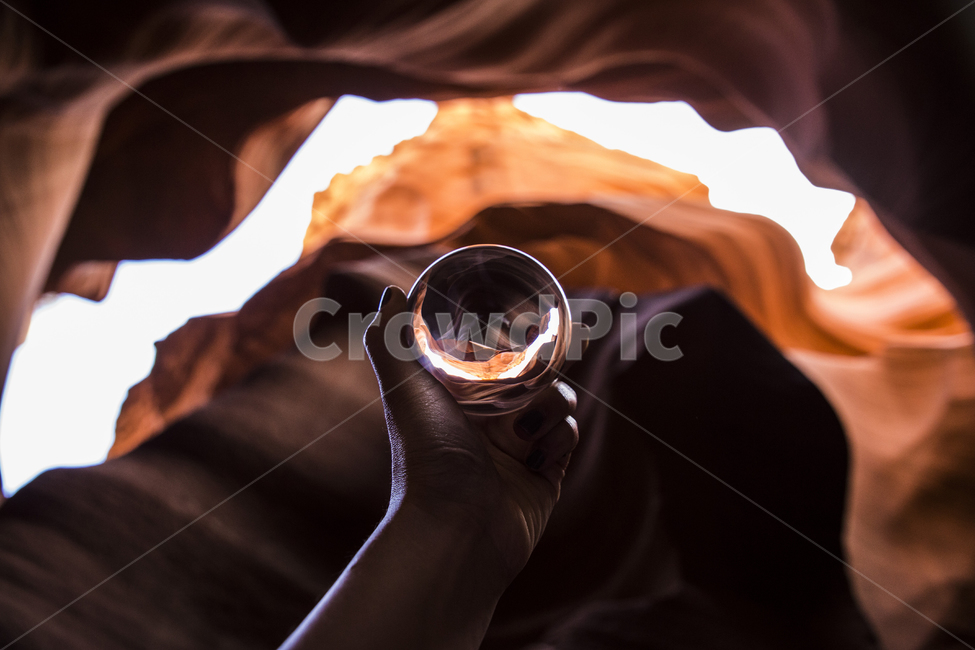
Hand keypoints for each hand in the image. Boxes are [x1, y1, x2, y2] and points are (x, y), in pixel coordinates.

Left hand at [364, 285, 578, 581]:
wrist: (456, 533)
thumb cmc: (425, 460)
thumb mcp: (404, 390)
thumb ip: (391, 339)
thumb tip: (391, 289)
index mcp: (456, 401)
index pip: (488, 358)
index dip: (504, 339)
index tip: (515, 320)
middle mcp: (486, 423)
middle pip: (529, 376)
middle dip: (538, 369)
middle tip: (533, 369)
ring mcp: (517, 448)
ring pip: (555, 401)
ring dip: (551, 404)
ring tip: (525, 427)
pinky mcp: (544, 472)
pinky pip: (567, 437)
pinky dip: (558, 438)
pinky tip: (536, 454)